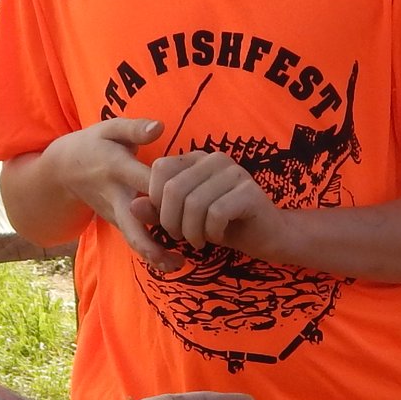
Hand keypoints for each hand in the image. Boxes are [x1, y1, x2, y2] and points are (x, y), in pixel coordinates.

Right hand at [40, 119, 173, 270]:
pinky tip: (172, 261)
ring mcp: (114, 213)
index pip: (145, 182)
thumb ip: (135, 129)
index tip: (193, 196)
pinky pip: (133, 239)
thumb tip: (160, 127)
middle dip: (152, 244)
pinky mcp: (116, 222)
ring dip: (153, 255)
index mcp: (117, 169)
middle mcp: (115, 196)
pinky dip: (150, 252)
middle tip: (178, 257)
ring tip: (178, 265)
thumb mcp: (109, 129)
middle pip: (133, 225)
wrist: (62, 171)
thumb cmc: (94, 145)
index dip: (168, 192)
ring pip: (132, 239)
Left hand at [137, 151, 278, 256]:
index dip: (156, 200)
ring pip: (194, 204)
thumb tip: (133, 205)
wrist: (267, 235)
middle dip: (171, 221)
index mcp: (196, 160)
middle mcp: (215, 159)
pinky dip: (211, 232)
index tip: (168, 221)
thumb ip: (158, 211)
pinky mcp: (249, 191)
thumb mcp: (184, 219)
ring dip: (192, 231)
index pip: (160, 168)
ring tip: (200, 240)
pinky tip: (218, 236)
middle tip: (182, 238)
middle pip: (174, 189)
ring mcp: (234, 172)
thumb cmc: (222, 225)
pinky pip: (215, 214)